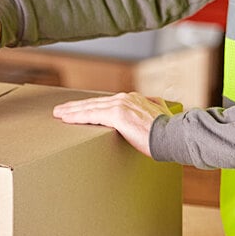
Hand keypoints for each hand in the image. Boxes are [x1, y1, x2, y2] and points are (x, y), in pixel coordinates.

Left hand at [52, 92, 172, 156]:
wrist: (176, 137)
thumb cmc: (168, 134)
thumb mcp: (158, 118)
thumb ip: (151, 113)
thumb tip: (154, 114)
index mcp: (134, 99)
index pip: (105, 102)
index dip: (89, 105)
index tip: (76, 108)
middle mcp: (126, 98)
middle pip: (94, 103)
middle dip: (75, 107)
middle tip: (60, 110)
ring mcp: (121, 105)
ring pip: (89, 108)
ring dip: (71, 111)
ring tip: (58, 114)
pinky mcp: (117, 115)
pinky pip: (91, 115)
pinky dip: (77, 117)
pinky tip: (66, 119)